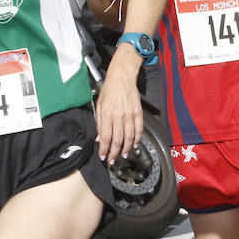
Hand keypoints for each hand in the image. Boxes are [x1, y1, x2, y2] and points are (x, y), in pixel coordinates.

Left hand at [93, 48, 142, 162]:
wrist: (122, 78)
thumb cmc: (109, 91)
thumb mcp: (99, 105)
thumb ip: (99, 123)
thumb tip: (100, 138)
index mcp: (107, 114)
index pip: (105, 137)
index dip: (104, 149)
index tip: (103, 156)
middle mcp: (119, 116)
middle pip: (117, 140)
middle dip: (114, 153)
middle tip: (112, 160)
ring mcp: (130, 115)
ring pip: (129, 137)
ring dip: (126, 148)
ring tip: (124, 155)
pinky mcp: (138, 113)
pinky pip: (139, 129)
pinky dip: (137, 139)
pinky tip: (134, 145)